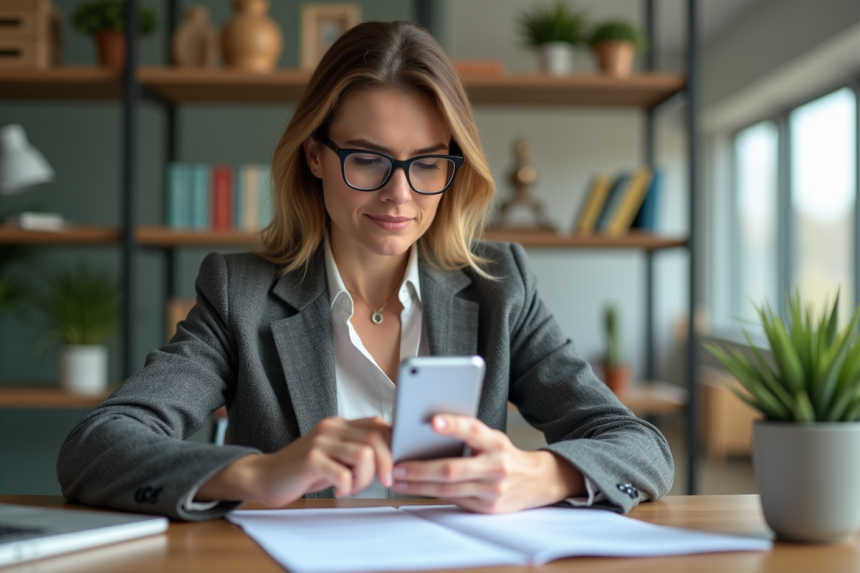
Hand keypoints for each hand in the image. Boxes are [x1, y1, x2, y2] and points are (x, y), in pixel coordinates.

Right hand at [196, 416, 392, 505]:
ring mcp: (320, 442)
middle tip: (383, 482)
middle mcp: (331, 428)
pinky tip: (338, 490)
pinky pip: (343, 473)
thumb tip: (392, 460)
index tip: (394, 466)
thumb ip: (358, 452)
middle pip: (376, 438)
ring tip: (352, 487)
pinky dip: (347, 487)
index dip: (393, 445)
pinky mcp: (310, 460)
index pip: (379, 425)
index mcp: (340, 425)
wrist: (265, 476)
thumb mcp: (335, 457)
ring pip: (364, 454)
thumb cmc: (304, 470)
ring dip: (365, 478)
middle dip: (387, 464)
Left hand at [390, 415, 584, 512]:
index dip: (453, 425)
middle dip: (420, 469)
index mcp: (496, 443)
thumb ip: (469, 437)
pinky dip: (432, 495)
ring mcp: (492, 490)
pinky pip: (454, 501)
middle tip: (397, 466)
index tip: (432, 421)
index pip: (473, 430)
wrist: (537, 481)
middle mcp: (495, 466)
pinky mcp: (488, 508)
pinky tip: (416, 489)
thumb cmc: (505, 455)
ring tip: (398, 479)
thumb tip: (428, 433)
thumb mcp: (493, 439)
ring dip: (419, 486)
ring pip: (448, 490)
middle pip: (452, 469)